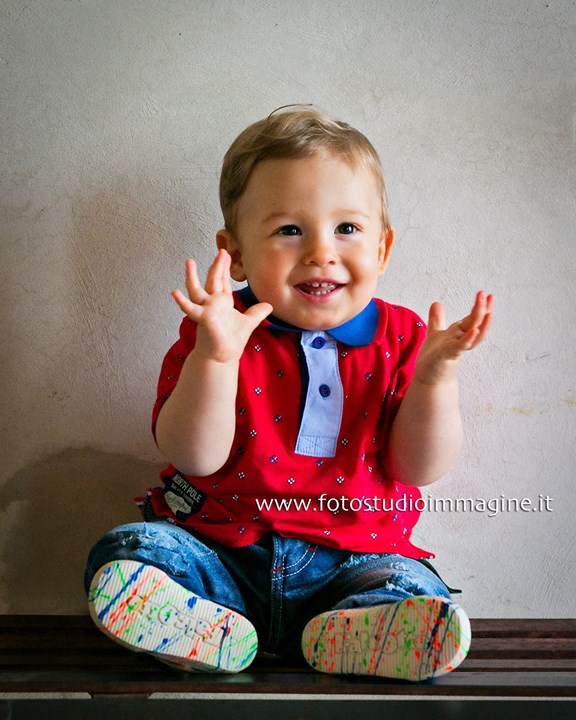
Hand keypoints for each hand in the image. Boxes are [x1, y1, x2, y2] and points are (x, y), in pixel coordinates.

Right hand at [171, 249, 271, 363]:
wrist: (223, 356)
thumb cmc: (231, 340)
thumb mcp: (248, 323)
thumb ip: (256, 313)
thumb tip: (269, 305)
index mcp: (223, 302)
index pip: (223, 281)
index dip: (225, 268)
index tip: (226, 254)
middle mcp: (212, 303)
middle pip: (213, 280)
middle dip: (217, 265)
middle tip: (222, 250)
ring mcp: (206, 309)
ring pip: (196, 290)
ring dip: (192, 276)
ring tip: (189, 262)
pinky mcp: (202, 318)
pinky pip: (190, 309)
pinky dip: (182, 302)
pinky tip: (174, 293)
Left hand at [414, 291, 493, 384]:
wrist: (429, 378)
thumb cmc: (433, 358)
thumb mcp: (434, 333)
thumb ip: (437, 319)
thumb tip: (437, 303)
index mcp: (458, 332)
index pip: (472, 317)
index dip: (480, 307)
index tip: (487, 294)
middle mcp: (461, 339)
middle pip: (475, 323)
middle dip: (482, 309)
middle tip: (488, 295)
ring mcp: (457, 348)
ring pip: (473, 335)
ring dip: (481, 324)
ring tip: (489, 313)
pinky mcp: (449, 356)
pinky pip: (461, 346)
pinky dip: (468, 339)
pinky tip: (473, 330)